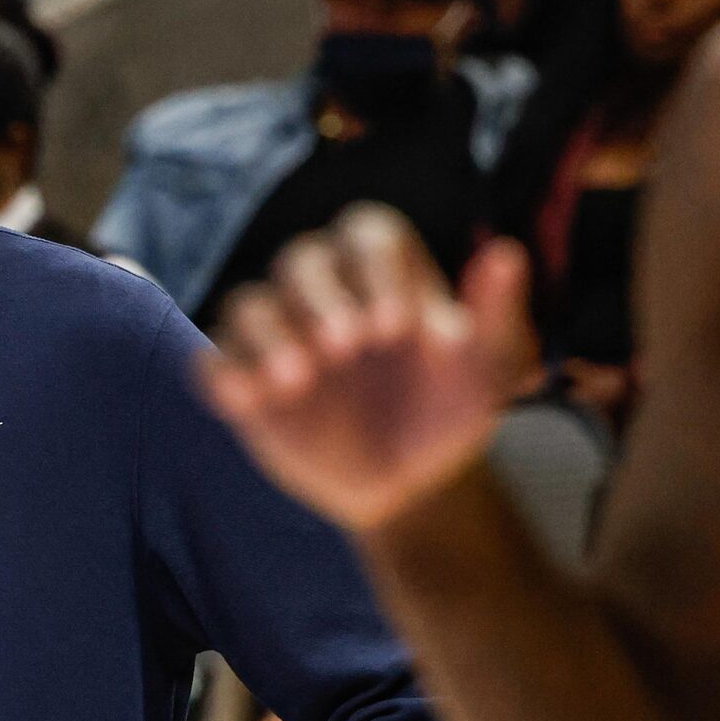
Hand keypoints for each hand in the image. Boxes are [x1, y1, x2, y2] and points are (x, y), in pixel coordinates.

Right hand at [200, 205, 534, 532]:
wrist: (406, 483)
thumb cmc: (444, 412)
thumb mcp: (485, 372)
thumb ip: (496, 315)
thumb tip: (506, 254)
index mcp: (382, 271)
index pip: (368, 237)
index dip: (378, 271)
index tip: (398, 326)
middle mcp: (323, 291)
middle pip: (302, 261)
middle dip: (321, 297)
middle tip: (347, 344)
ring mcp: (277, 334)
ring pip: (251, 305)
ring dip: (269, 335)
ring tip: (297, 378)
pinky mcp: (242, 379)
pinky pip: (213, 362)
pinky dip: (223, 373)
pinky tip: (245, 398)